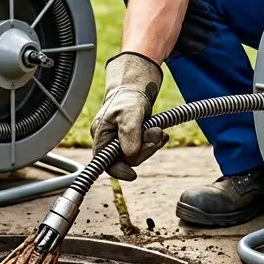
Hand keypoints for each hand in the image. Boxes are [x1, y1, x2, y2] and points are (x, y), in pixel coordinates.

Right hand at [89, 51, 166, 180]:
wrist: (135, 89)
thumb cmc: (127, 98)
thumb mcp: (129, 112)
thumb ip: (129, 132)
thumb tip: (130, 154)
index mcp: (101, 136)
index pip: (106, 162)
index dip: (119, 171)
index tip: (132, 175)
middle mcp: (109, 142)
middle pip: (126, 160)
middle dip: (144, 149)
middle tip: (155, 134)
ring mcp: (121, 142)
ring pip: (138, 155)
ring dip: (151, 144)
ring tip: (158, 130)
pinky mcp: (133, 140)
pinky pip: (144, 149)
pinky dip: (154, 142)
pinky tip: (161, 134)